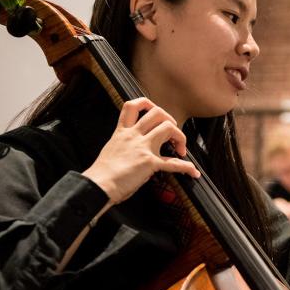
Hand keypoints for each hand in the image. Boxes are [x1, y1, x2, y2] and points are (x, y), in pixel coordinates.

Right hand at [82, 98, 199, 203]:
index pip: (132, 106)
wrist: (97, 186)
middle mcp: (133, 136)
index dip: (147, 104)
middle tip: (172, 134)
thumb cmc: (101, 174)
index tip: (156, 112)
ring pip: (168, 128)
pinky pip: (173, 163)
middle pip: (157, 113)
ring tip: (181, 150)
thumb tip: (136, 153)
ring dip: (180, 137)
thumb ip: (124, 146)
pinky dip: (186, 168)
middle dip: (170, 121)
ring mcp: (142, 148)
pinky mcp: (149, 163)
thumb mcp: (111, 151)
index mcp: (121, 133)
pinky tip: (192, 172)